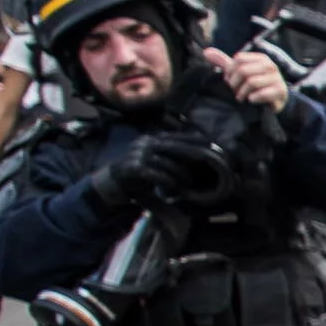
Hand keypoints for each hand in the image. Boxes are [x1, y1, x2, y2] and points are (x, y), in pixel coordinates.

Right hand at [89, 134, 205, 210]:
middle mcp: (145, 143)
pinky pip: (156, 174)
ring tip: (188, 183)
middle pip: (174, 147)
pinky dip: (167, 181)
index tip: (212, 143)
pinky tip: (174, 188)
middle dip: (193, 154)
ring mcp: (138, 154)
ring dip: (180, 175)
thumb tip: (197, 154)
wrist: (112, 181)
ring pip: (166, 163)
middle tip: (209, 162)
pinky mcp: (133, 168)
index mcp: (152, 140)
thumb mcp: (155, 160)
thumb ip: (171, 155)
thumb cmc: (139, 172)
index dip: (195, 139)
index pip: (177, 137)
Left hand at [205, 46, 286, 111]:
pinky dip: (253, 98)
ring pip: (251, 82)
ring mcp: (276, 79)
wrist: (275, 100)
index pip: (238, 60)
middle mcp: (270, 66)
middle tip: (234, 91)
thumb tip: (206, 52)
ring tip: (241, 97)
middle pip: (243, 70)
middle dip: (235, 83)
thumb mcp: (240, 72)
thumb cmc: (256, 85)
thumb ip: (224, 63)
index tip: (229, 80)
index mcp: (261, 58)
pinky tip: (251, 100)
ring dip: (242, 92)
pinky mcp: (280, 91)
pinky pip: (262, 93)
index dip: (229, 71)